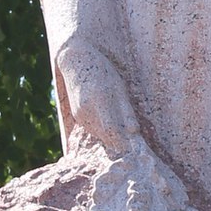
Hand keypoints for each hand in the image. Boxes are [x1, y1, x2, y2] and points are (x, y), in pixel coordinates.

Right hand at [55, 39, 137, 156]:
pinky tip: (112, 128)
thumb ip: (126, 110)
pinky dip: (104, 132)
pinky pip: (94, 130)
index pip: (113, 130)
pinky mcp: (78, 117)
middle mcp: (87, 111)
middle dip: (120, 144)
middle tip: (135, 149)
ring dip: (112, 139)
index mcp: (100, 101)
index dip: (124, 142)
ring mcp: (80, 115)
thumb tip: (134, 132)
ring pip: (100, 135)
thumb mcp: (119, 86)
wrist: (74, 61)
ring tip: (125, 139)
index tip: (137, 149)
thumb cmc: (102, 71)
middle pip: (106, 136)